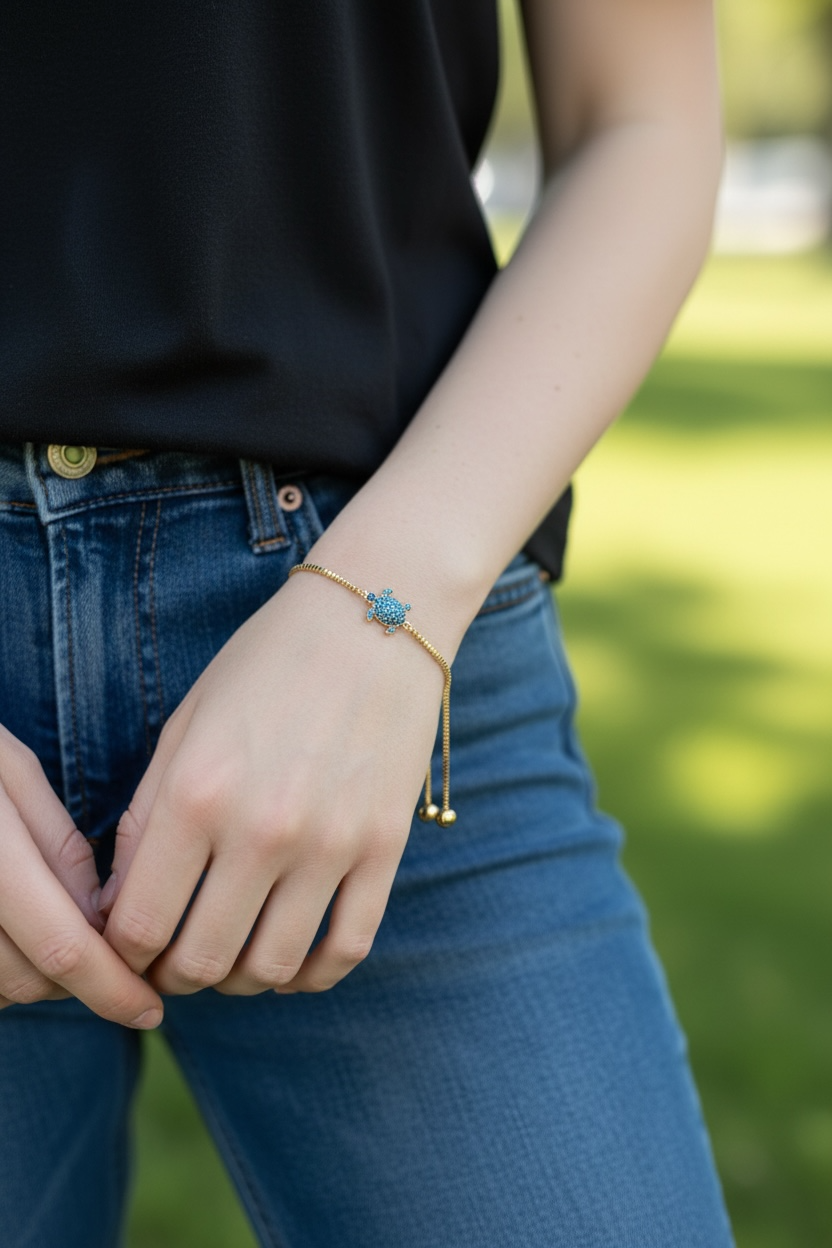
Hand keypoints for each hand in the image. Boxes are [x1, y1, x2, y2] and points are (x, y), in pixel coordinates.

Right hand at [0, 724, 163, 1026]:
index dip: (111, 986)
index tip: (148, 1008)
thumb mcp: (7, 770)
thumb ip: (55, 841)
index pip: (61, 945)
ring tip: (62, 937)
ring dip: (37, 980)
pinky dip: (1, 972)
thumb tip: (97, 913)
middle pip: (29, 978)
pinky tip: (16, 936)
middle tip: (110, 957)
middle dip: (81, 981)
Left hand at [101, 571, 443, 995]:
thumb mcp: (185, 726)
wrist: (374, 619)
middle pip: (202, 961)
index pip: (139, 925)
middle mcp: (261, 829)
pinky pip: (347, 948)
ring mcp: (330, 844)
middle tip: (176, 961)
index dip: (122, 956)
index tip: (130, 950)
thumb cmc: (267, 665)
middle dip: (176, 977)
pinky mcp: (384, 848)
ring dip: (241, 981)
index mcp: (197, 793)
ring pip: (272, 968)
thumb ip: (147, 818)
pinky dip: (313, 974)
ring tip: (233, 956)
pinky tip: (294, 960)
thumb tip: (124, 906)